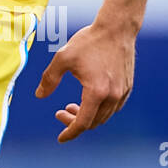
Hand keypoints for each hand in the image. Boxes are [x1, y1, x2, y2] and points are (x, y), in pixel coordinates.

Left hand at [34, 19, 135, 142]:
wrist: (116, 29)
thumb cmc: (88, 42)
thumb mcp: (62, 58)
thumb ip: (49, 79)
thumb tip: (39, 96)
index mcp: (96, 92)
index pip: (83, 123)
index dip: (70, 132)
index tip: (60, 138)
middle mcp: (113, 96)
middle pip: (93, 122)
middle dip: (75, 122)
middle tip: (60, 112)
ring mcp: (123, 93)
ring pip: (104, 116)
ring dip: (87, 116)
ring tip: (71, 106)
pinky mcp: (128, 87)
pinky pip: (113, 107)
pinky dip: (99, 110)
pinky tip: (89, 100)